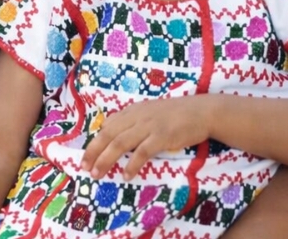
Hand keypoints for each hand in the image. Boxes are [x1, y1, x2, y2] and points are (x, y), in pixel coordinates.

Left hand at [81, 96, 212, 180]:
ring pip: (121, 143)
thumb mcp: (151, 111)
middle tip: (85, 168)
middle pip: (109, 134)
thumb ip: (133, 120)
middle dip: (94, 152)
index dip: (95, 142)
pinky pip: (143, 152)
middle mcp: (138, 117)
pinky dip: (132, 164)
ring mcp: (150, 126)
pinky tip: (126, 176)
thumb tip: (111, 129)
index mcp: (134, 111)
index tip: (86, 157)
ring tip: (98, 174)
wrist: (202, 111)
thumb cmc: (178, 114)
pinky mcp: (162, 136)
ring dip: (107, 159)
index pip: (108, 126)